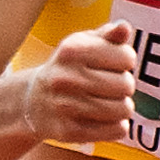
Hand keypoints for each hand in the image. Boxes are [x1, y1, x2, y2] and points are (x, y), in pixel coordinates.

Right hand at [23, 23, 137, 151]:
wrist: (33, 101)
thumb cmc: (69, 67)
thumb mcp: (84, 44)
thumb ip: (108, 35)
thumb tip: (124, 27)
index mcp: (72, 50)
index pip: (126, 57)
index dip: (125, 60)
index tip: (114, 63)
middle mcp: (66, 78)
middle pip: (126, 85)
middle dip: (125, 85)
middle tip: (111, 85)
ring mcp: (66, 107)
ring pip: (124, 109)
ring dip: (122, 107)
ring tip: (109, 101)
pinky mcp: (70, 132)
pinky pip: (117, 130)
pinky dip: (118, 125)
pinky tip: (105, 118)